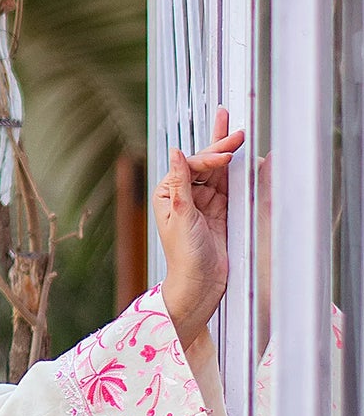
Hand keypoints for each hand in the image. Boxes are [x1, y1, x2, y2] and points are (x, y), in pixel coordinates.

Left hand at [154, 106, 244, 348]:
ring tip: (239, 133)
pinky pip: (233, 187)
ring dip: (230, 155)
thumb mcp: (181, 217)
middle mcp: (186, 194)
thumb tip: (176, 152)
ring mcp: (206, 202)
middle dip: (221, 147)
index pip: (191, 166)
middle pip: (206, 165)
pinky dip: (241, 174)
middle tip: (239, 132)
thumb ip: (181, 184)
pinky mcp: (223, 211)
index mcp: (168, 193)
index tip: (226, 157)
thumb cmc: (184, 255)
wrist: (202, 283)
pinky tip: (247, 159)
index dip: (209, 158)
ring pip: (221, 172)